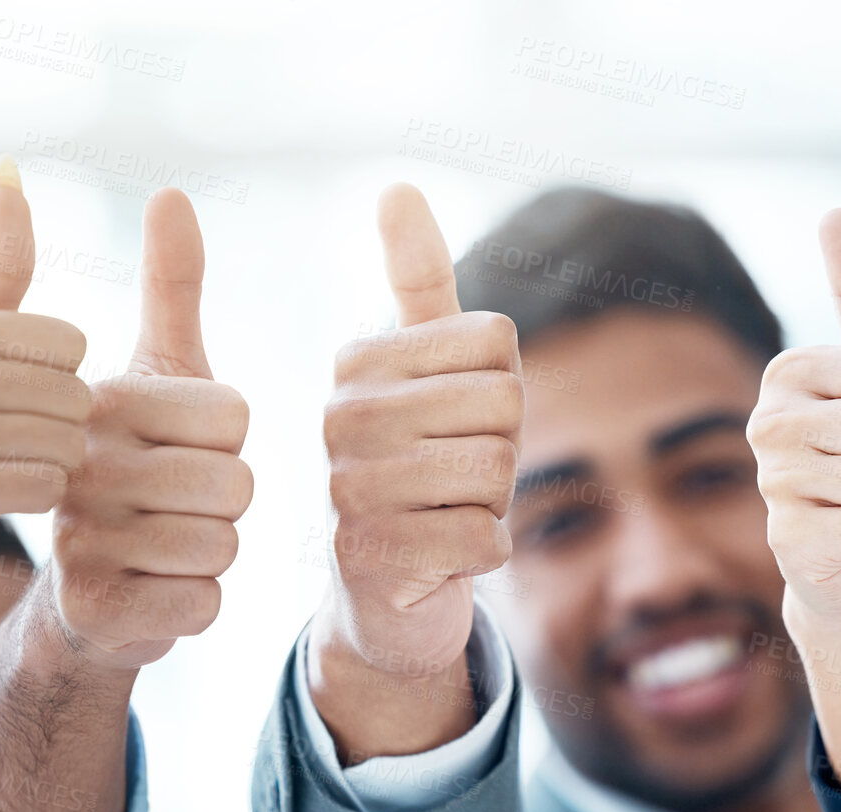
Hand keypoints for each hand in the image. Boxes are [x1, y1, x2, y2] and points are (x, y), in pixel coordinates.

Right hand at [0, 160, 90, 600]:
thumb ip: (1, 264)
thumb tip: (12, 168)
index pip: (73, 344)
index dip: (59, 380)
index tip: (10, 398)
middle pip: (76, 396)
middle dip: (60, 428)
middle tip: (6, 443)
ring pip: (68, 444)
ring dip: (52, 466)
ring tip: (1, 468)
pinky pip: (48, 487)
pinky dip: (38, 499)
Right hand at [47, 188, 252, 669]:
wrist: (64, 587)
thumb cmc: (115, 460)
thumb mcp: (144, 370)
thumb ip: (167, 287)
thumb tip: (171, 193)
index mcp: (99, 396)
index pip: (232, 417)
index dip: (225, 443)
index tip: (172, 448)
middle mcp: (77, 459)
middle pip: (235, 484)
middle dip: (222, 504)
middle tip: (168, 506)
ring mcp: (72, 533)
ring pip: (224, 547)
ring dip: (209, 555)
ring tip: (159, 545)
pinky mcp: (89, 604)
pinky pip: (203, 604)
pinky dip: (192, 605)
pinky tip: (151, 592)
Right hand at [306, 184, 522, 756]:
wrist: (381, 595)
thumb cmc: (417, 470)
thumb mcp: (423, 371)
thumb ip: (417, 283)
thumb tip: (397, 187)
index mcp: (356, 365)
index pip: (494, 345)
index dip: (500, 392)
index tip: (453, 424)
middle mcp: (338, 419)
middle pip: (502, 406)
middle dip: (501, 452)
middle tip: (453, 479)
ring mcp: (347, 490)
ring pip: (496, 471)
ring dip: (492, 503)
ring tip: (444, 512)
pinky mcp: (370, 558)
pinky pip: (489, 538)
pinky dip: (485, 553)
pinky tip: (442, 558)